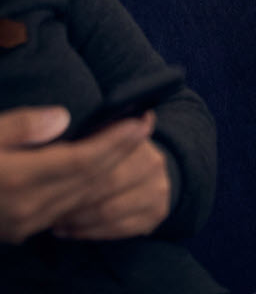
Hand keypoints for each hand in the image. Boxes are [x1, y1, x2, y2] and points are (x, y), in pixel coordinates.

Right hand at [0, 106, 154, 243]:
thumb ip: (22, 127)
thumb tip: (62, 118)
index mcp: (16, 179)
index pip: (82, 160)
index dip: (114, 141)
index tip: (139, 122)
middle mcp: (27, 206)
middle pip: (90, 180)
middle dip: (122, 153)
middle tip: (145, 126)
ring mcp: (24, 223)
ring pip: (83, 200)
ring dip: (111, 174)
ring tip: (130, 146)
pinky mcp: (19, 232)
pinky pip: (67, 214)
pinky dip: (88, 194)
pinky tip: (99, 177)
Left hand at [51, 118, 170, 240]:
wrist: (149, 172)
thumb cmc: (112, 156)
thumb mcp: (100, 136)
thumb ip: (84, 134)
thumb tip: (55, 121)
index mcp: (136, 138)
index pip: (103, 152)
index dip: (73, 168)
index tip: (46, 179)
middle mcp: (152, 162)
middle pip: (107, 183)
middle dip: (72, 199)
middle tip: (45, 207)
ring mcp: (157, 189)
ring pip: (110, 210)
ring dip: (78, 219)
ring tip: (55, 221)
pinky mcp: (156, 212)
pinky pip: (119, 228)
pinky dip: (91, 232)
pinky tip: (71, 231)